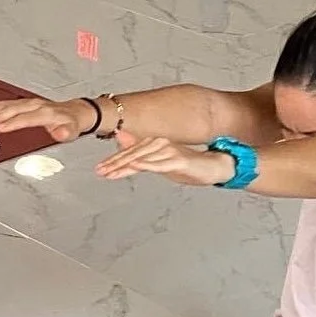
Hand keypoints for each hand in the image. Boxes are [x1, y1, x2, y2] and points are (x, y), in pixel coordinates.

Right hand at [0, 98, 90, 141]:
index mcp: (47, 112)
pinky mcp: (27, 103)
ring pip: (9, 105)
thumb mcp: (73, 130)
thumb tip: (60, 133)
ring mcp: (31, 102)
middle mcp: (37, 105)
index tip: (0, 127)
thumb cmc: (73, 123)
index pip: (26, 118)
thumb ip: (65, 132)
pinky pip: (9, 103)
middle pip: (14, 109)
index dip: (12, 122)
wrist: (76, 112)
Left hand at [94, 131, 233, 185]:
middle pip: (133, 154)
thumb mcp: (161, 164)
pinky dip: (146, 165)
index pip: (130, 153)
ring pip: (143, 158)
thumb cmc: (188, 166)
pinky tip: (135, 166)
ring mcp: (170, 151)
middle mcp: (160, 144)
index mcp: (155, 146)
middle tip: (100, 171)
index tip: (100, 169)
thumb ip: (142, 157)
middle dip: (114, 164)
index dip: (114, 161)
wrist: (215, 166)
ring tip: (111, 172)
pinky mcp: (179, 160)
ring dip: (125, 165)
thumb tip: (123, 144)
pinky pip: (160, 163)